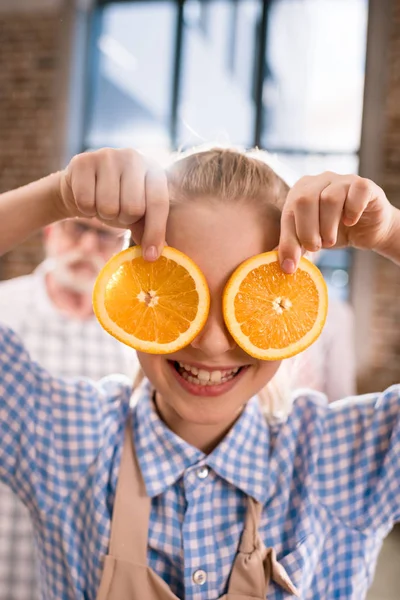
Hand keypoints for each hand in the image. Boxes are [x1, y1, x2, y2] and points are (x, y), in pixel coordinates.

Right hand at [58, 148, 168, 260]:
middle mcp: (133, 157)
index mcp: (153, 168)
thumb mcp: (138, 214)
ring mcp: (107, 155)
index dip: (155, 232)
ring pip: (108, 206)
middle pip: (132, 208)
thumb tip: (163, 253)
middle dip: (123, 218)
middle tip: (118, 211)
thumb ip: (150, 229)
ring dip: (103, 214)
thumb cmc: (117, 201)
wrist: (80, 186)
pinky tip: (88, 197)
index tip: (150, 256)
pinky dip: (86, 209)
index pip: (158, 203)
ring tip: (103, 203)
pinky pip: (86, 202)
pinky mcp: (82, 161)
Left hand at [278, 172, 396, 272]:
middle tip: (316, 247)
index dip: (289, 240)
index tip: (290, 265)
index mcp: (300, 191)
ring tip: (331, 240)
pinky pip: (356, 192)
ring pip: (329, 198)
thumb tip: (281, 263)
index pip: (288, 213)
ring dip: (329, 226)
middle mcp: (319, 180)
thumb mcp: (310, 240)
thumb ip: (293, 246)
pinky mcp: (364, 185)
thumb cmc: (334, 232)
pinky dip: (352, 211)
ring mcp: (342, 180)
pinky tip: (351, 222)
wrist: (368, 230)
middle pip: (304, 200)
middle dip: (307, 231)